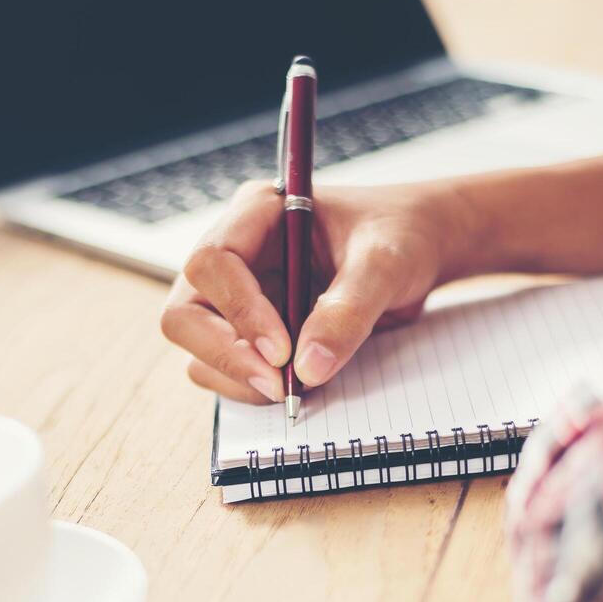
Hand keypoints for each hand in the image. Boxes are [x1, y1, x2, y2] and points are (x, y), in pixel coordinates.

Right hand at [161, 180, 465, 402]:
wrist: (416, 249)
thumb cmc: (399, 236)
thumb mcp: (385, 264)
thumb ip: (349, 311)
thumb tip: (309, 369)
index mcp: (257, 213)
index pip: (213, 262)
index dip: (240, 311)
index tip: (283, 353)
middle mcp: (235, 254)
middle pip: (186, 312)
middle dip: (225, 355)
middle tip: (278, 388)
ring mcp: (236, 295)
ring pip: (199, 348)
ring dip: (239, 377)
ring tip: (297, 388)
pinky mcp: (250, 331)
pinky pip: (228, 368)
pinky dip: (254, 387)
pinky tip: (299, 384)